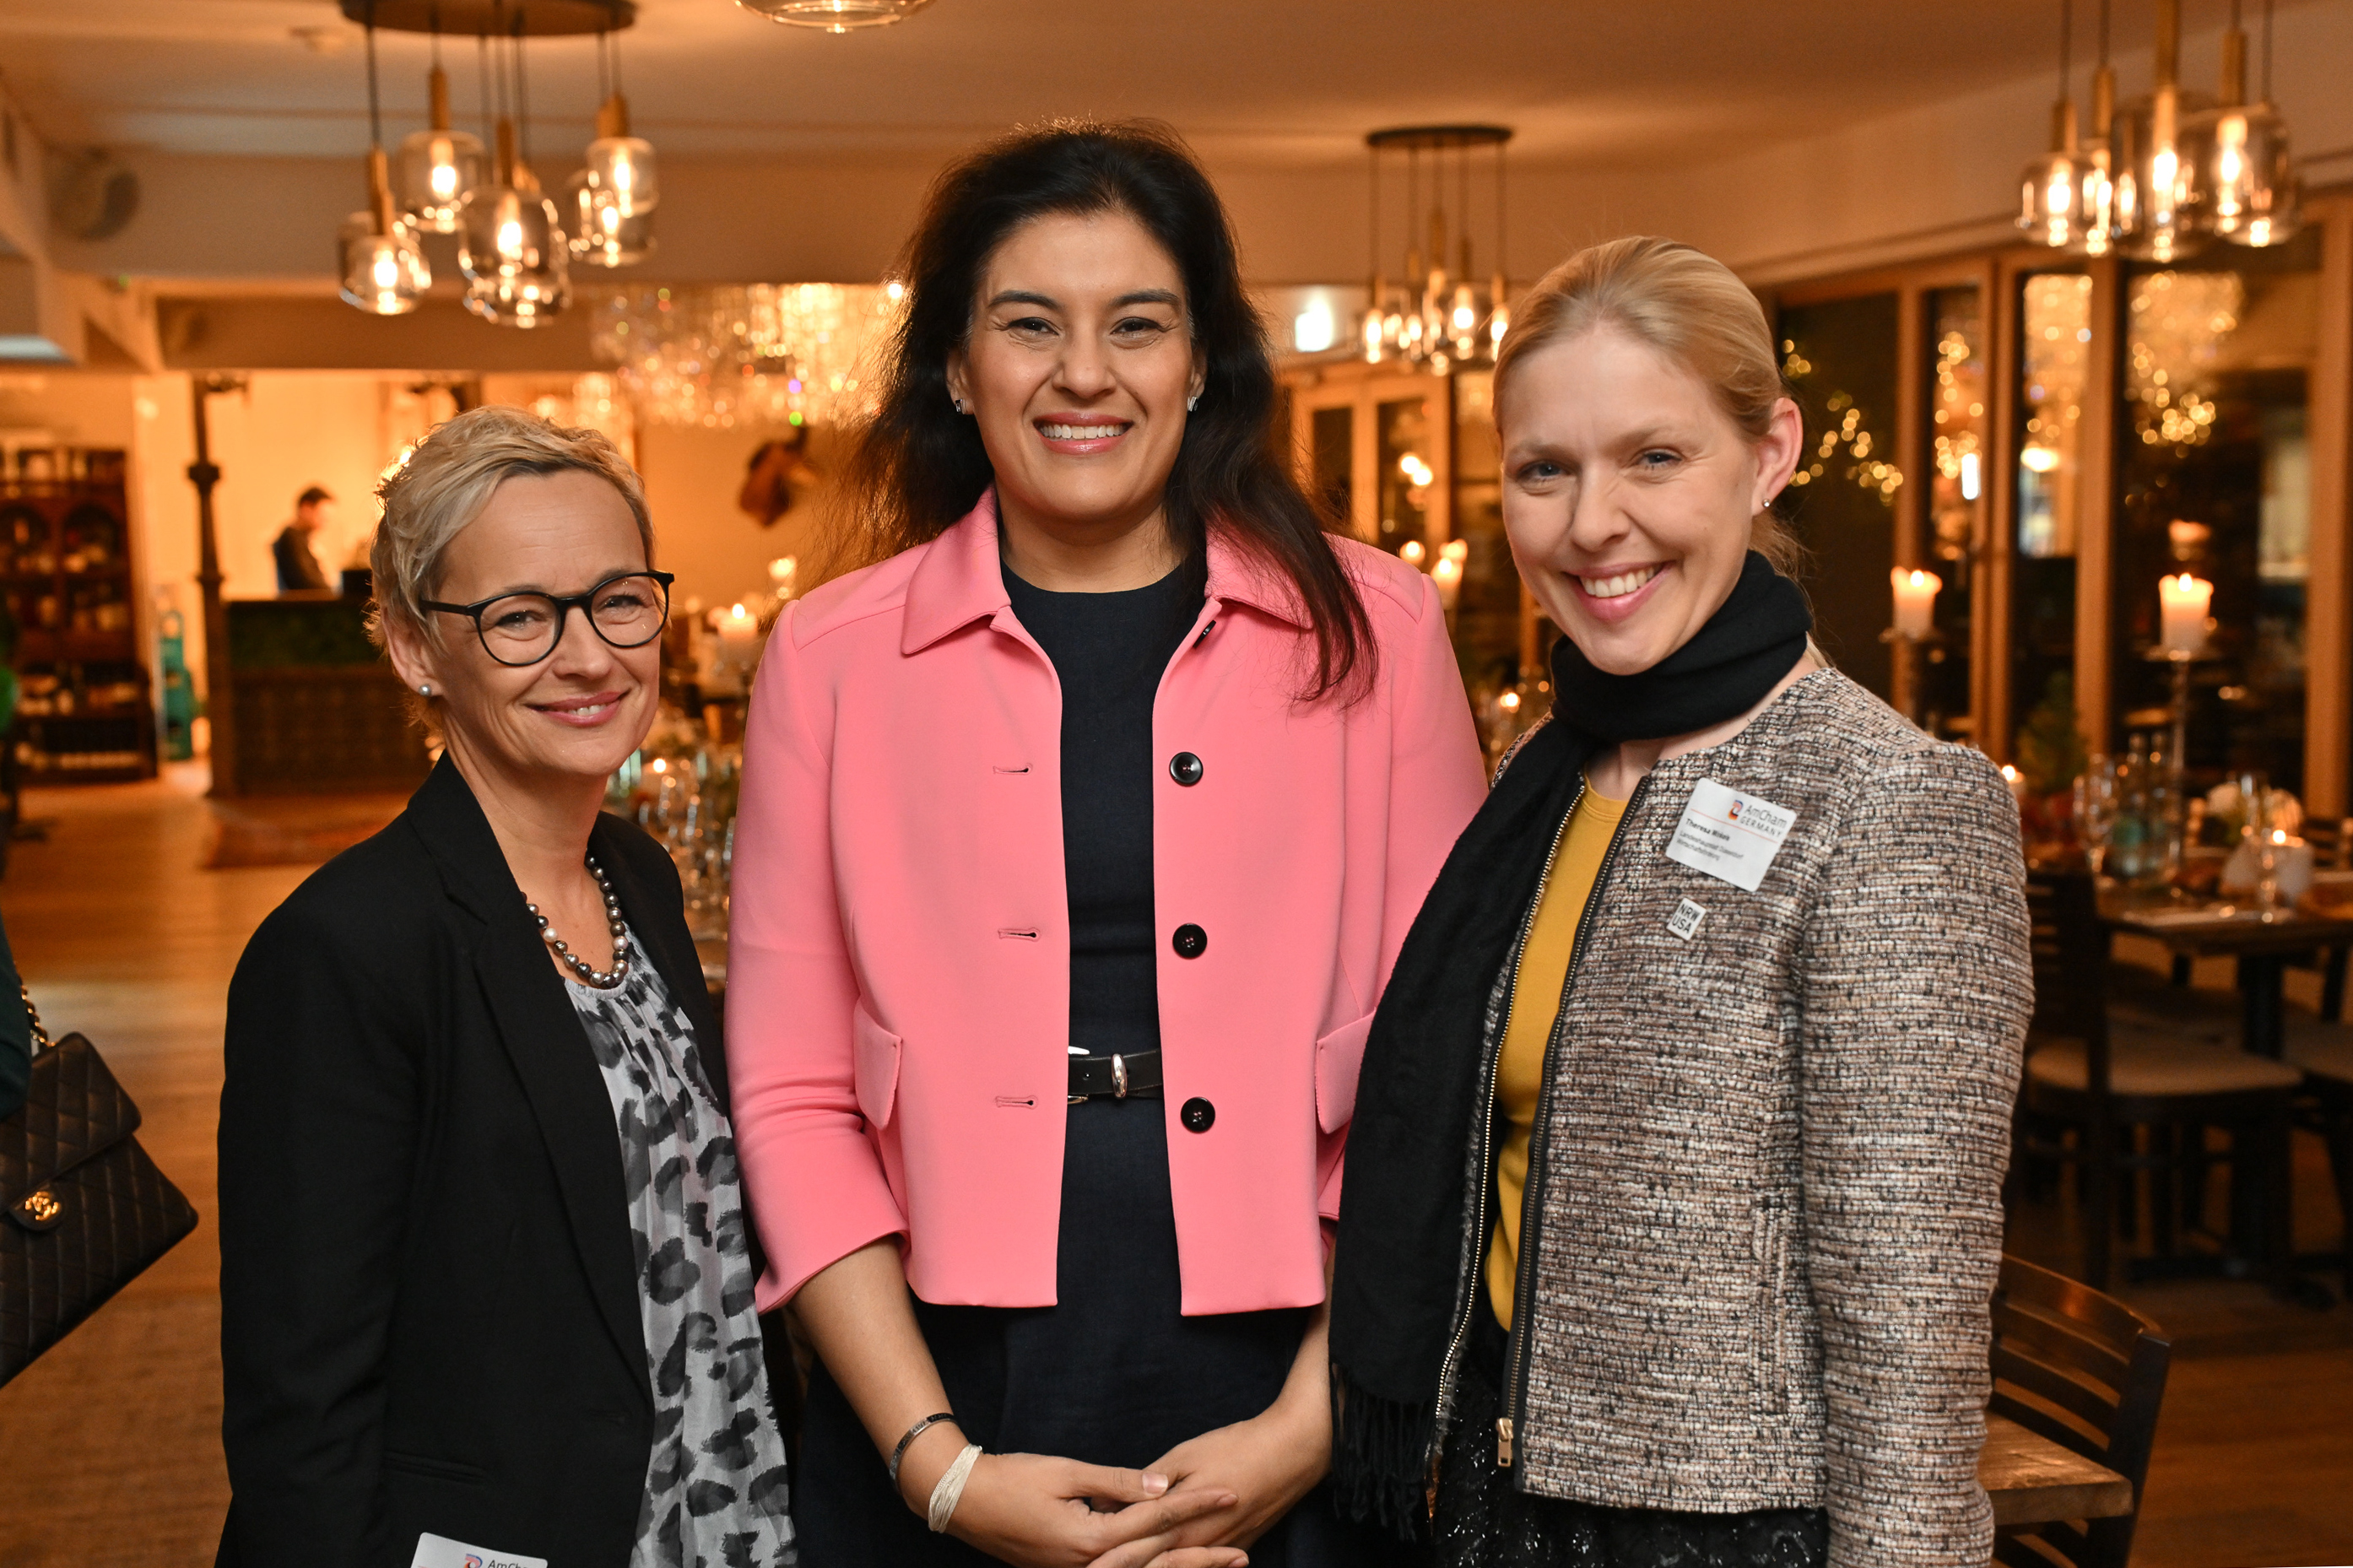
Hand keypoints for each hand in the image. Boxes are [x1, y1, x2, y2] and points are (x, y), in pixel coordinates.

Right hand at [903, 1446, 1241, 1567]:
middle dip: (1202, 1556)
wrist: (966, 1504)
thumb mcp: (1067, 1471)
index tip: (1230, 1493)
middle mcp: (1087, 1567)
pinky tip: (1174, 1564)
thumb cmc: (1014, 1480)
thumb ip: (1118, 1482)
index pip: (1156, 1520)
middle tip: (1243, 1551)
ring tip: (1222, 1564)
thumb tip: (1162, 1485)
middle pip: (1157, 1561)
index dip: (1196, 1505)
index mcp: (1089, 1540)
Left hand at [1085, 1389, 1331, 1567]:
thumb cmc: (1236, 1447)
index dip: (1104, 1557)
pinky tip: (1168, 1566)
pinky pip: (1203, 1565)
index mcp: (1178, 1524)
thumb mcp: (1184, 1456)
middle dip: (1120, 1566)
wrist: (1293, 1453)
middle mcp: (1198, 1545)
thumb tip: (1112, 1499)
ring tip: (1119, 1566)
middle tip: (1091, 1567)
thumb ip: (1148, 1483)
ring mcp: (1219, 1549)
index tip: (1078, 1560)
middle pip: (1150, 1565)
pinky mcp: (1237, 1546)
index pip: (1130, 1549)